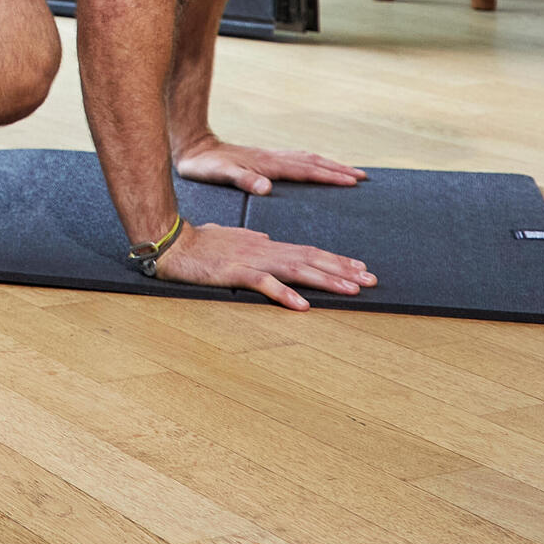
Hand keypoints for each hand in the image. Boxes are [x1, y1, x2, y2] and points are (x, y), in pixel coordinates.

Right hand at [151, 221, 374, 309]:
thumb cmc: (198, 242)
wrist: (171, 241)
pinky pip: (263, 283)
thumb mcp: (230, 237)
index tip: (359, 268)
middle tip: (371, 279)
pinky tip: (302, 306)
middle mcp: (264, 248)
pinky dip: (284, 294)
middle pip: (310, 258)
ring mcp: (251, 259)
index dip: (335, 260)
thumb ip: (251, 239)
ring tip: (351, 290)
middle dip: (343, 269)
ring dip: (325, 280)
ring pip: (296, 268)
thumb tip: (267, 238)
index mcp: (264, 243)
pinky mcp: (234, 271)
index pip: (307, 250)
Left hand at [174, 136, 366, 195]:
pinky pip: (296, 159)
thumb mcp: (221, 174)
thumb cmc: (204, 165)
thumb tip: (266, 187)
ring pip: (306, 158)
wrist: (191, 147)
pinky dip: (313, 162)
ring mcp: (269, 156)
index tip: (352, 181)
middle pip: (313, 162)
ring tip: (347, 171)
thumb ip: (243, 180)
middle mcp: (272, 158)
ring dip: (329, 164)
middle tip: (362, 177)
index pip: (306, 171)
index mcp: (267, 165)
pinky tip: (314, 166)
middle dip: (338, 169)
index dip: (330, 177)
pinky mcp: (263, 158)